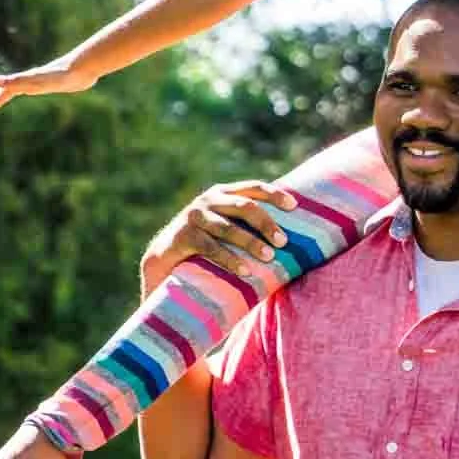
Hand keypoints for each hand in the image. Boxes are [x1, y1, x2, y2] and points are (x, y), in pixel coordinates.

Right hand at [0, 55, 99, 109]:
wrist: (85, 67)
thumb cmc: (60, 75)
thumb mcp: (36, 81)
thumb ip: (16, 81)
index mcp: (30, 80)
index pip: (10, 89)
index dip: (0, 97)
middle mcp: (37, 78)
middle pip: (16, 86)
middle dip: (5, 94)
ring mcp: (48, 79)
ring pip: (29, 85)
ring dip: (20, 89)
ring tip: (15, 93)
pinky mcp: (61, 81)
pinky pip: (43, 85)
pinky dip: (36, 87)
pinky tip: (42, 88)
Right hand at [139, 181, 299, 295]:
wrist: (164, 260)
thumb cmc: (206, 244)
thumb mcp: (226, 227)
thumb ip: (246, 222)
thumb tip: (290, 232)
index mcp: (223, 193)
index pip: (253, 188)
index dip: (274, 194)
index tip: (294, 206)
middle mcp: (208, 200)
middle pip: (244, 206)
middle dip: (266, 223)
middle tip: (284, 241)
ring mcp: (194, 217)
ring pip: (228, 228)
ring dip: (251, 242)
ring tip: (269, 257)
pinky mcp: (183, 236)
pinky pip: (211, 248)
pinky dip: (230, 260)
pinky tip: (245, 271)